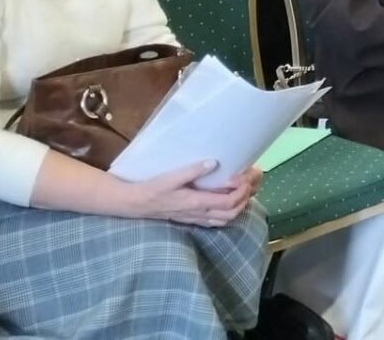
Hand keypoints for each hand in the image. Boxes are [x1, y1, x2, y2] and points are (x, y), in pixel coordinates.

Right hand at [126, 160, 255, 227]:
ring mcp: (196, 219)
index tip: (243, 178)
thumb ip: (193, 170)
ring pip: (224, 220)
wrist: (137, 204)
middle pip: (231, 214)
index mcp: (197, 202)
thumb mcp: (172, 176)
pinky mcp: (191, 220)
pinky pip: (215, 222)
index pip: (228, 202)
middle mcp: (199, 214)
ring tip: (240, 193)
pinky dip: (226, 215)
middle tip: (246, 185)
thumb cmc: (154, 188)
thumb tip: (214, 162)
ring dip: (237, 209)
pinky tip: (225, 204)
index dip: (241, 192)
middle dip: (244, 200)